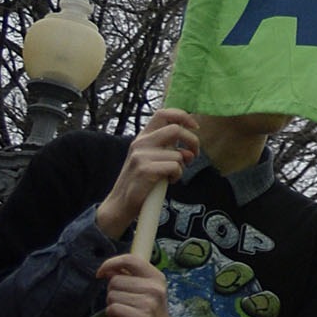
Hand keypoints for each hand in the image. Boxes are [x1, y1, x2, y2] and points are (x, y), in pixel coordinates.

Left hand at [95, 255, 186, 316]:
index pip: (130, 260)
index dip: (111, 263)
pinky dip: (112, 314)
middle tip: (123, 301)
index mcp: (157, 277)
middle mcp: (155, 288)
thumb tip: (108, 269)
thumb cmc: (149, 311)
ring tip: (125, 310)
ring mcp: (149, 303)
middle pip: (115, 280)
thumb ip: (128, 276)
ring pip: (112, 295)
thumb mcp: (146, 289)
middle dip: (112, 291)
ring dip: (112, 304)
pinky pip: (113, 309)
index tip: (102, 272)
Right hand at [99, 112, 201, 240]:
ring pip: (177, 154)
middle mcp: (141, 143)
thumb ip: (170, 150)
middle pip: (175, 129)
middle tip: (194, 154)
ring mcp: (141, 155)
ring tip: (171, 175)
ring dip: (181, 167)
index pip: (163, 113)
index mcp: (143, 137)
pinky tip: (167, 182)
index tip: (195, 127)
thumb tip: (190, 150)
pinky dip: (177, 175)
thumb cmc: (142, 181)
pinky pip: (174, 167)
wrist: (121, 203)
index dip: (183, 116)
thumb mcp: (154, 160)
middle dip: (192, 141)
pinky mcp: (144, 169)